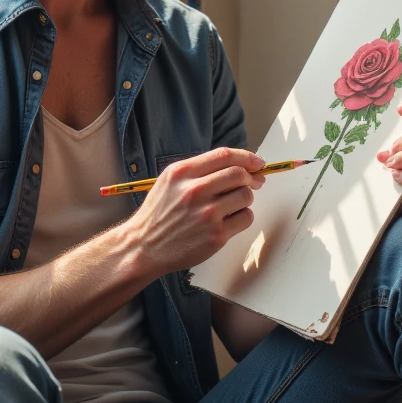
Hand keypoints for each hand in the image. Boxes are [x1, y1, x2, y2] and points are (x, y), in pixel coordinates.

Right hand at [126, 146, 265, 277]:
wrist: (145, 247)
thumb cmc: (159, 214)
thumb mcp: (170, 182)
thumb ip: (199, 170)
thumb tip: (238, 165)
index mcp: (182, 173)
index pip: (224, 156)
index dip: (246, 156)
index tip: (257, 162)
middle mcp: (194, 191)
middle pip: (239, 174)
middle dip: (251, 177)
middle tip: (255, 182)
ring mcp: (206, 214)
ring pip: (245, 196)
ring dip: (246, 198)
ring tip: (233, 205)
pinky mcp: (216, 235)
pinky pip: (245, 218)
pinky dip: (243, 216)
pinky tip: (230, 220)